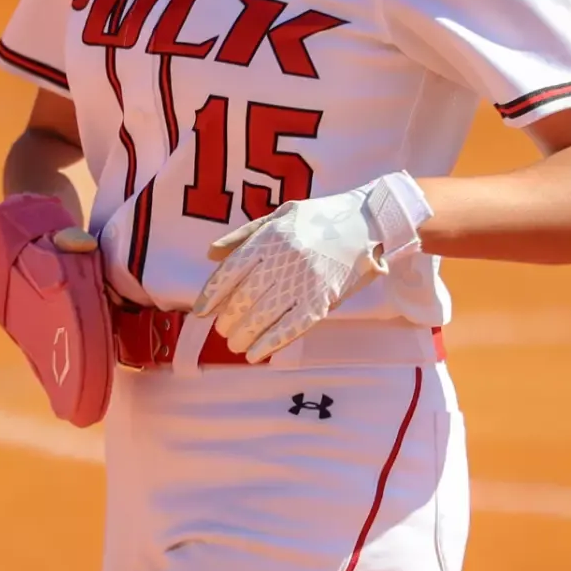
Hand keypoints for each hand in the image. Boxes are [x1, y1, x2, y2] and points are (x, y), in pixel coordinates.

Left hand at [191, 173, 430, 362]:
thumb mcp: (279, 216)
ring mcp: (304, 282)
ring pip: (265, 316)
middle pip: (244, 298)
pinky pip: (292, 326)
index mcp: (269, 238)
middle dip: (229, 319)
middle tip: (223, 330)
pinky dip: (271, 343)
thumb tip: (210, 254)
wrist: (369, 223)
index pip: (230, 272)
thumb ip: (243, 235)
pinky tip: (257, 354)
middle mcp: (282, 260)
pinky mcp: (323, 300)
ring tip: (235, 344)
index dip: (212, 295)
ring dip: (245, 335)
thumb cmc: (319, 218)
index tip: (201, 312)